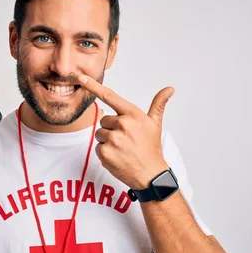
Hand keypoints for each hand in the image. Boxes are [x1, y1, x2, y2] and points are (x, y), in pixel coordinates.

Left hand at [77, 74, 174, 189]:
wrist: (150, 174)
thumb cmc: (151, 148)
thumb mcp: (155, 124)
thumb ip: (158, 105)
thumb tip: (169, 89)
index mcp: (133, 114)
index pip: (109, 96)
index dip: (93, 86)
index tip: (81, 77)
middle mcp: (122, 124)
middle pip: (104, 120)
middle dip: (111, 129)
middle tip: (125, 140)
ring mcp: (113, 139)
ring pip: (100, 134)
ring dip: (107, 141)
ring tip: (122, 149)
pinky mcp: (105, 152)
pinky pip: (98, 148)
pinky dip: (105, 153)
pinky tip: (118, 157)